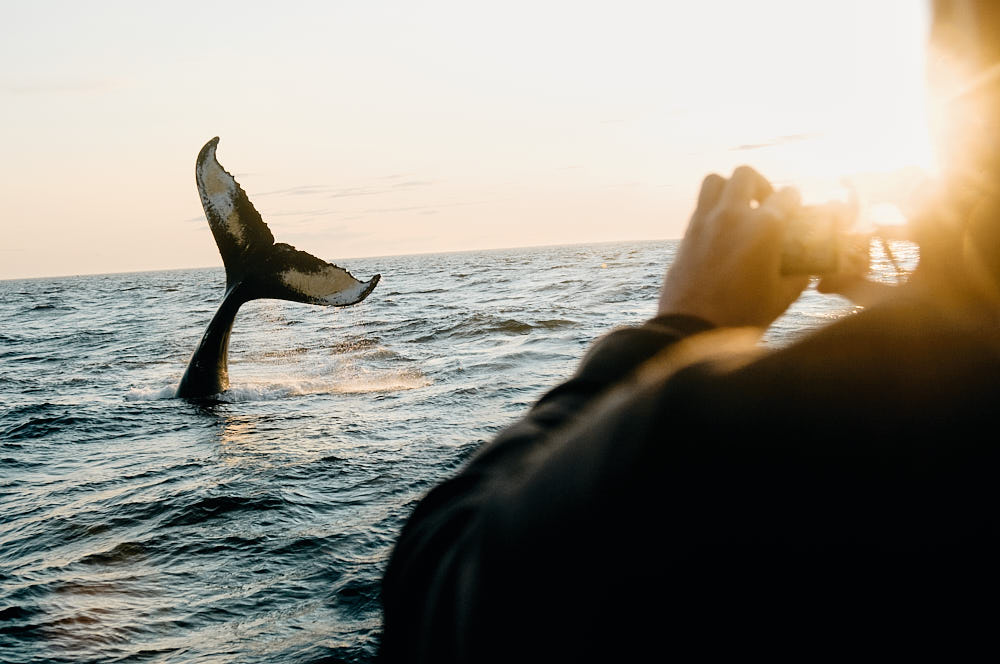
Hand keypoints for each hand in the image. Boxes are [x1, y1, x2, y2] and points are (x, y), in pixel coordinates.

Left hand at [658, 166, 809, 328]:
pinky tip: (721, 230)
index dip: (795, 202)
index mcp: (765, 228)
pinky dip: (713, 208)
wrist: (693, 329)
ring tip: (739, 209)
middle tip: (765, 205)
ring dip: (730, 188)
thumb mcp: (784, 295)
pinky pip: (700, 205)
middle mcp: (733, 216)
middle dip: (761, 185)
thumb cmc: (743, 316)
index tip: (795, 209)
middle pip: (746, 175)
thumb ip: (800, 271)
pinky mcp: (686, 234)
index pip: (787, 196)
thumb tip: (807, 263)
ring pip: (715, 181)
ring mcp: (705, 222)